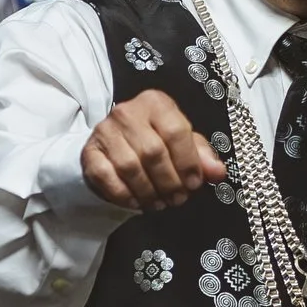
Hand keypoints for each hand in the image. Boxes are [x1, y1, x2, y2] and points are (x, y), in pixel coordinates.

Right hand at [81, 90, 226, 214]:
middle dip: (169, 182)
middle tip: (177, 198)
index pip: (176, 131)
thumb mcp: (182, 145)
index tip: (194, 183)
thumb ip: (202, 156)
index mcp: (156, 103)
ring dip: (149, 192)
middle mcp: (128, 112)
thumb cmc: (154, 144)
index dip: (188, 163)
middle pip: (153, 152)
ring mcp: (105, 131)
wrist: (113, 149)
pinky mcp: (89, 152)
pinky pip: (107, 177)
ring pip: (131, 167)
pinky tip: (137, 202)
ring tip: (159, 202)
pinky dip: (124, 195)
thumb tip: (217, 172)